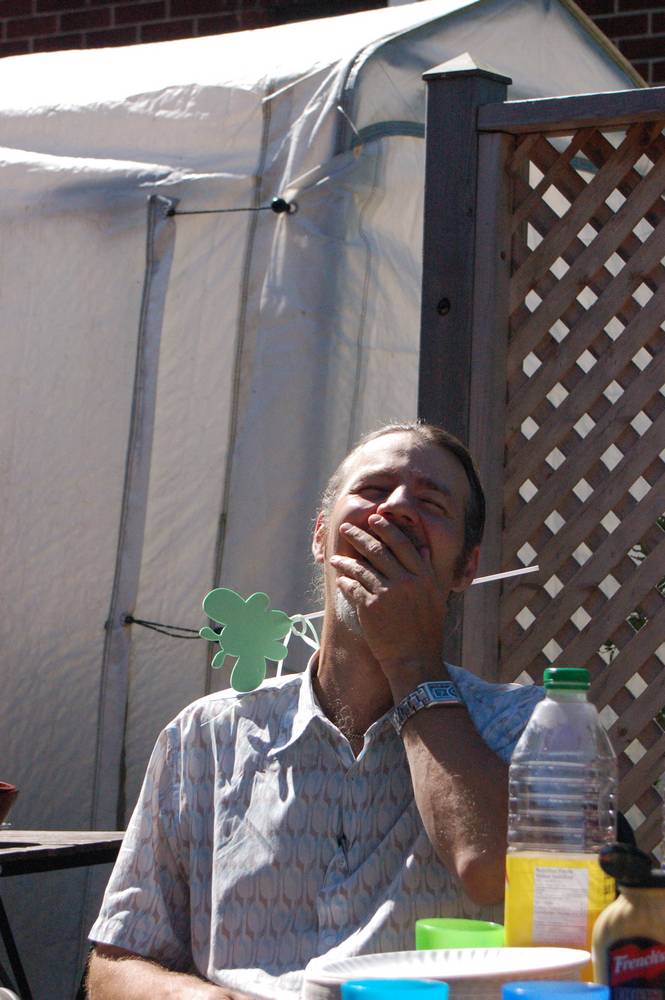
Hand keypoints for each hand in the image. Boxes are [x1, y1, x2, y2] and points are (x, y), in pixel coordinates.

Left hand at [329, 513, 446, 684]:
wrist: (415, 660)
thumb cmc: (426, 632)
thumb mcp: (435, 598)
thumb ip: (428, 572)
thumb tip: (422, 550)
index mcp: (424, 576)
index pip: (403, 543)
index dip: (386, 529)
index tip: (374, 519)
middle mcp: (407, 580)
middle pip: (378, 549)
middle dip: (360, 535)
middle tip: (347, 528)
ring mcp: (388, 592)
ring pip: (361, 566)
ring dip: (346, 559)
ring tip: (336, 557)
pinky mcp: (371, 606)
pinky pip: (354, 586)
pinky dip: (346, 581)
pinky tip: (340, 580)